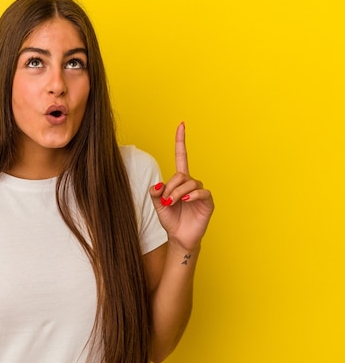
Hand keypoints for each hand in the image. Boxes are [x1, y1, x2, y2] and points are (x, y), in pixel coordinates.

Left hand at [149, 122, 213, 252]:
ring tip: (172, 203)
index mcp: (179, 181)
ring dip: (177, 193)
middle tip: (165, 201)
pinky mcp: (208, 202)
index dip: (180, 141)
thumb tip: (157, 184)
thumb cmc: (170, 220)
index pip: (181, 156)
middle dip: (170, 187)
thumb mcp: (157, 206)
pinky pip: (202, 192)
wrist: (179, 237)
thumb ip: (155, 193)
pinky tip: (186, 200)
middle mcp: (191, 184)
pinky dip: (193, 194)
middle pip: (181, 175)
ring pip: (190, 183)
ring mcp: (200, 192)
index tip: (181, 124)